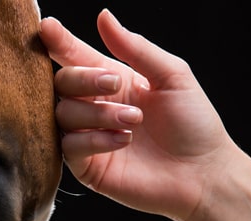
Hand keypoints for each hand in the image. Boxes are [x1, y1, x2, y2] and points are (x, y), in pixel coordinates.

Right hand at [40, 9, 238, 220]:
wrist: (203, 173)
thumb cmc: (193, 123)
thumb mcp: (172, 76)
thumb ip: (136, 48)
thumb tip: (103, 16)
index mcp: (112, 81)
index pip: (76, 57)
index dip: (59, 42)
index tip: (47, 27)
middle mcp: (95, 106)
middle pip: (62, 83)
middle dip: (84, 78)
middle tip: (115, 83)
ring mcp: (88, 137)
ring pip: (63, 114)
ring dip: (97, 112)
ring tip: (133, 120)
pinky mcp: (87, 166)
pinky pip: (70, 147)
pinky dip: (93, 139)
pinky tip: (123, 141)